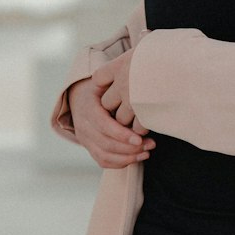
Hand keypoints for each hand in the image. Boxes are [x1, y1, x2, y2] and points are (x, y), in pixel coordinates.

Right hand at [67, 51, 152, 169]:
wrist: (83, 96)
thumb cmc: (104, 86)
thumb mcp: (107, 78)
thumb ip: (119, 80)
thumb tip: (144, 72)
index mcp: (87, 108)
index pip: (103, 126)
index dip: (122, 134)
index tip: (140, 137)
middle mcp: (83, 125)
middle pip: (105, 143)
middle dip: (129, 147)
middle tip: (151, 144)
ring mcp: (85, 138)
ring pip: (105, 155)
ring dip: (128, 156)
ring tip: (148, 150)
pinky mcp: (90, 147)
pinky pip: (103, 161)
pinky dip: (121, 162)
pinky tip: (139, 157)